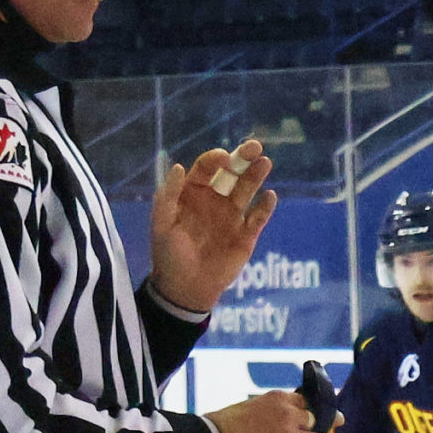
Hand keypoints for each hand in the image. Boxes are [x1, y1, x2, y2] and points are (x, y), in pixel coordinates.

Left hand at [149, 140, 276, 313]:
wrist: (185, 286)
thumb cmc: (169, 253)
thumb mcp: (162, 222)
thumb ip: (168, 194)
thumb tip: (179, 166)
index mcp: (192, 193)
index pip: (206, 169)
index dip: (214, 160)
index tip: (223, 157)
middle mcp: (215, 200)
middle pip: (231, 174)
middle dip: (242, 159)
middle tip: (255, 145)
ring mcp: (232, 217)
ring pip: (247, 191)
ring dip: (256, 176)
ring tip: (265, 162)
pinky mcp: (247, 235)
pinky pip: (258, 217)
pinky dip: (265, 207)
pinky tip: (270, 196)